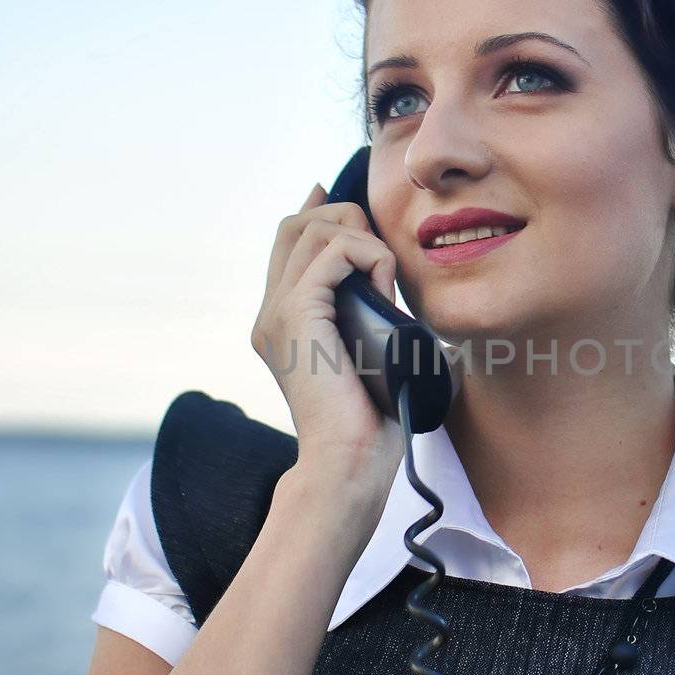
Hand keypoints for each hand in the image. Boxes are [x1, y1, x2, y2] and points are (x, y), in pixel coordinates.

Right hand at [250, 179, 403, 524]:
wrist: (349, 463)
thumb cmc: (372, 424)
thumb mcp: (372, 357)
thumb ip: (374, 325)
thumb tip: (404, 303)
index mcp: (282, 320)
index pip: (290, 242)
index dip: (322, 212)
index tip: (361, 217)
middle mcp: (270, 312)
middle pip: (297, 224)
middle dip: (347, 220)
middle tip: (381, 258)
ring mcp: (277, 313)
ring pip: (312, 228)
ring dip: (361, 239)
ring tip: (385, 282)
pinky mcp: (295, 316)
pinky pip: (332, 251)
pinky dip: (368, 255)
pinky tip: (385, 288)